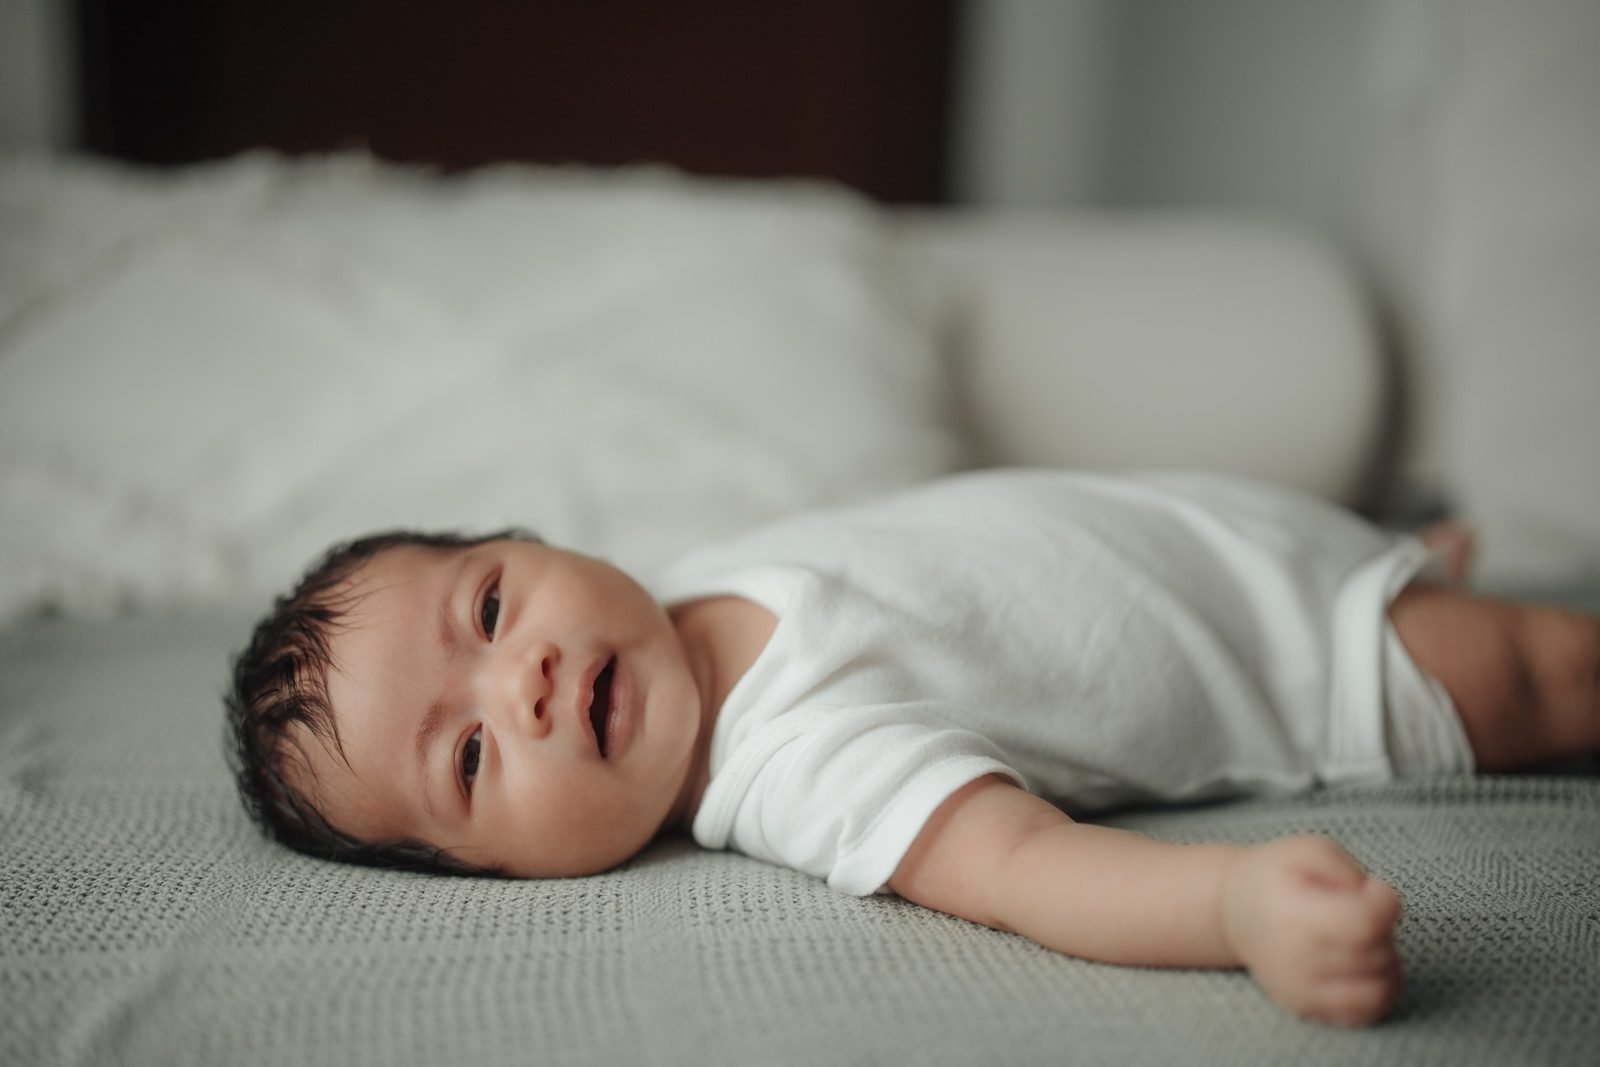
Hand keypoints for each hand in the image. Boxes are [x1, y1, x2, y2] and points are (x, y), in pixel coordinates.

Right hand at [1221, 835, 1402, 1025]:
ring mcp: (1301, 989)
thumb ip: (1346, 868)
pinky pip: (1367, 1012)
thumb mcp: (1306, 849)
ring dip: (1385, 961)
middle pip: (1376, 951)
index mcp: (1293, 913)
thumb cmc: (1277, 877)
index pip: (1365, 923)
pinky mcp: (1308, 1008)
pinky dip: (1379, 990)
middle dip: (1381, 927)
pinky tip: (1365, 966)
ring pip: (1380, 988)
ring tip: (1363, 940)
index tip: (1373, 888)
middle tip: (1358, 910)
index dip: (1384, 902)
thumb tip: (1378, 904)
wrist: (1234, 913)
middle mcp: (1295, 959)